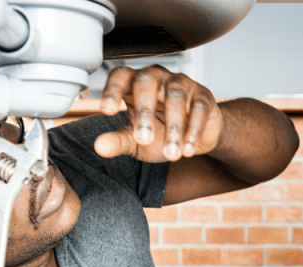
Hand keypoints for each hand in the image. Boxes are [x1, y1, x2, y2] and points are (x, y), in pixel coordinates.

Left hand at [93, 65, 223, 162]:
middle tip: (143, 139)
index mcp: (134, 84)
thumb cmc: (160, 133)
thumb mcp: (135, 141)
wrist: (193, 139)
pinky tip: (188, 150)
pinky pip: (198, 108)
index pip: (121, 76)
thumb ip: (118, 141)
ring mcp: (181, 84)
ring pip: (175, 96)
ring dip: (173, 127)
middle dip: (144, 112)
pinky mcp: (203, 97)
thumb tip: (99, 146)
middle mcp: (157, 77)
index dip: (112, 89)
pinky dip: (194, 130)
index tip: (106, 110)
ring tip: (171, 154)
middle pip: (147, 81)